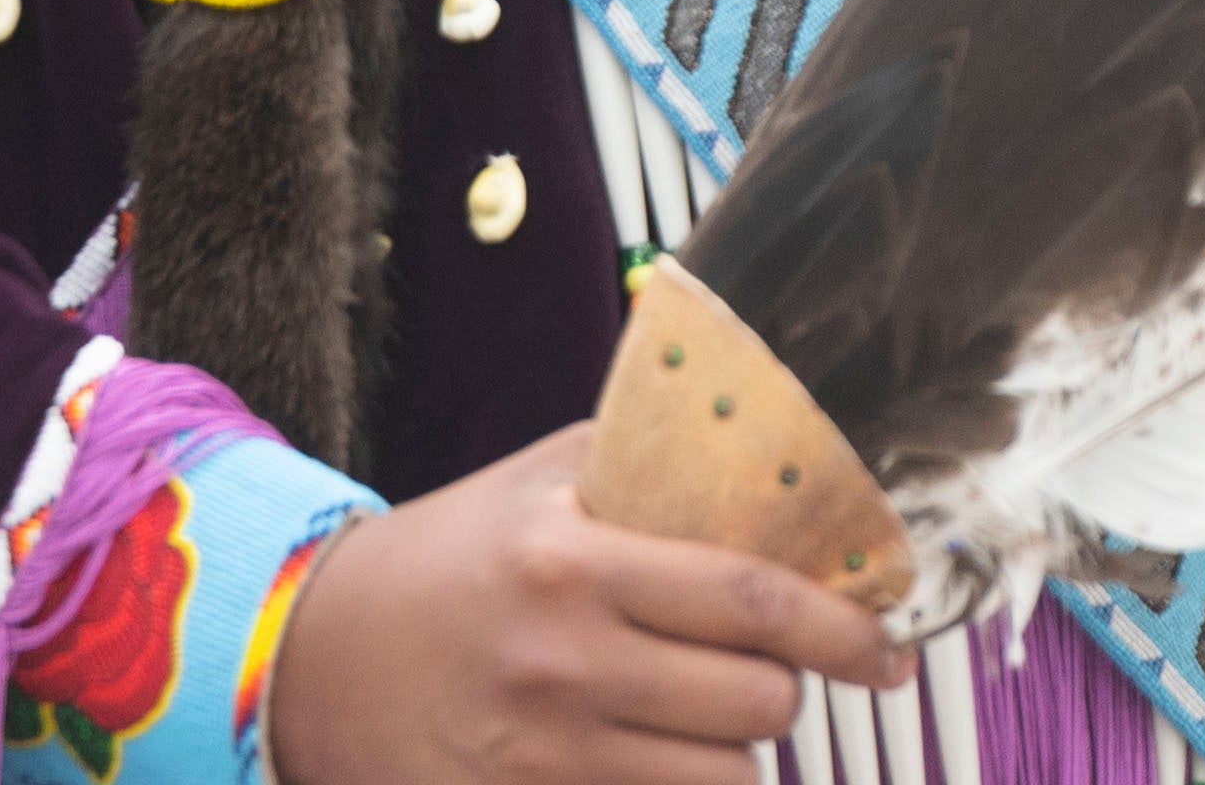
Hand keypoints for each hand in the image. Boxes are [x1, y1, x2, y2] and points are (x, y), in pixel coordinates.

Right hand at [260, 425, 907, 784]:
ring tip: (702, 716)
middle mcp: (563, 662)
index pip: (749, 600)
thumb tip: (781, 452)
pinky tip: (659, 756)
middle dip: (787, 691)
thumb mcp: (538, 483)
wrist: (317, 655)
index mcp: (571, 559)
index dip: (843, 629)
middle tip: (773, 670)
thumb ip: (652, 464)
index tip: (887, 645)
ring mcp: (544, 755)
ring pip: (722, 782)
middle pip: (755, 706)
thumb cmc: (450, 557)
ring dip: (734, 754)